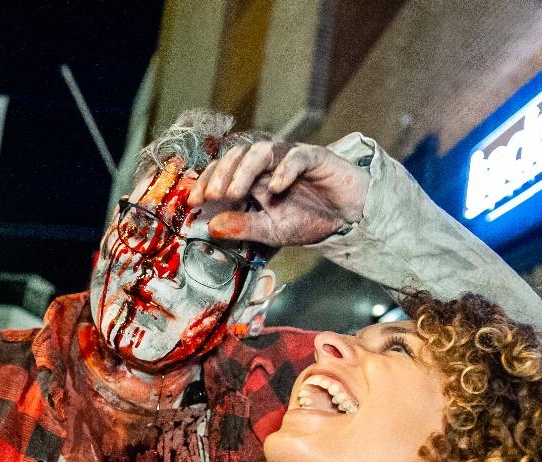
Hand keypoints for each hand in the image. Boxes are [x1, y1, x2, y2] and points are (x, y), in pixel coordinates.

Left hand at [187, 140, 370, 246]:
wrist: (348, 218)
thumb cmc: (308, 219)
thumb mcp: (270, 230)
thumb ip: (243, 227)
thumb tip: (212, 227)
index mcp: (252, 178)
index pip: (222, 170)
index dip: (206, 182)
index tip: (194, 202)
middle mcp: (267, 163)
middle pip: (236, 155)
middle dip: (220, 174)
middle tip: (212, 196)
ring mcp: (289, 157)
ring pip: (261, 150)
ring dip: (243, 171)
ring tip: (234, 193)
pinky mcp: (315, 157)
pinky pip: (297, 156)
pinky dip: (284, 170)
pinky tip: (275, 188)